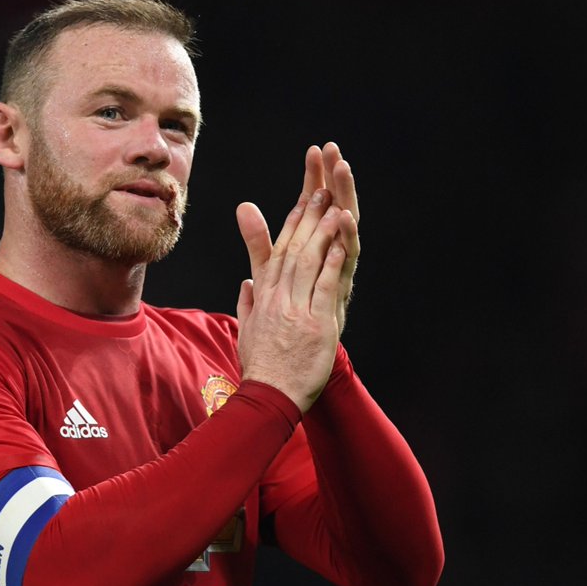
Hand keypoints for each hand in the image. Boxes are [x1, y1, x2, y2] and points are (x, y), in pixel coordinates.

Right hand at [234, 183, 348, 411]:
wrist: (269, 395)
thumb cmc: (261, 367)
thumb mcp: (246, 329)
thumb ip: (247, 304)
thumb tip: (246, 284)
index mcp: (263, 298)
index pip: (277, 254)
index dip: (290, 225)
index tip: (301, 201)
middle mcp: (277, 298)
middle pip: (292, 249)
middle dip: (307, 217)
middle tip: (320, 190)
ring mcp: (295, 310)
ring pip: (308, 262)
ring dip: (321, 231)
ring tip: (333, 206)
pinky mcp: (314, 324)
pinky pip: (323, 287)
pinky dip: (331, 262)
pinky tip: (340, 242)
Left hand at [238, 143, 361, 326]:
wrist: (292, 367)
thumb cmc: (288, 318)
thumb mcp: (269, 271)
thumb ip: (259, 240)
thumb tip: (244, 207)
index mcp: (314, 249)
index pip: (313, 206)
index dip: (313, 179)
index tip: (314, 150)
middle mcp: (331, 256)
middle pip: (334, 209)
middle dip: (333, 178)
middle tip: (333, 149)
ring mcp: (338, 272)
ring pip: (345, 228)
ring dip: (344, 197)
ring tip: (342, 169)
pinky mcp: (342, 291)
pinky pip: (347, 260)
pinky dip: (347, 237)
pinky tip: (344, 216)